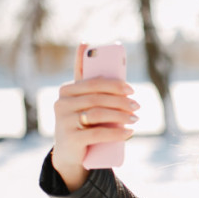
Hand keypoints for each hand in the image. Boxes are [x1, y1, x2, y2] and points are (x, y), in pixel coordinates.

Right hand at [52, 43, 138, 190]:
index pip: (92, 83)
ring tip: (136, 119)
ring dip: (121, 116)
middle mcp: (61, 104)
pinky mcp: (71, 139)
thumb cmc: (83, 124)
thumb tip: (85, 42)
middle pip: (97, 98)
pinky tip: (129, 132)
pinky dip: (117, 133)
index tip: (131, 89)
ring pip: (98, 114)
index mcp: (66, 92)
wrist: (70, 155)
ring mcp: (64, 122)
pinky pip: (97, 133)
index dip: (114, 84)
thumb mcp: (85, 103)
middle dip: (121, 101)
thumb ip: (87, 80)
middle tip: (137, 106)